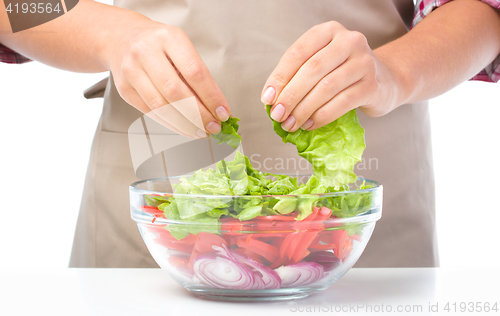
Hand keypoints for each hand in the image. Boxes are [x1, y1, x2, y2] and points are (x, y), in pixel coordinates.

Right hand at [105, 20, 229, 137]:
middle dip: (199, 115)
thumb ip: (197, 74)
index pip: (195, 72)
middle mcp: (146, 52)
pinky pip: (150, 112)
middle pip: (176, 92)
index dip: (211, 96)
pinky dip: (171, 124)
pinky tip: (184, 128)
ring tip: (201, 131)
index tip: (223, 112)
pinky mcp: (124, 88)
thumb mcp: (180, 47)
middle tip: (213, 127)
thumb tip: (216, 107)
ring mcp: (132, 70)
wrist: (120, 38)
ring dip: (185, 124)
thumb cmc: (158, 44)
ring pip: (161, 106)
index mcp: (168, 38)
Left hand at [261, 21, 404, 131]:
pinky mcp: (372, 85)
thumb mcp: (320, 65)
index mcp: (329, 31)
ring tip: (291, 123)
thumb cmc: (344, 73)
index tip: (267, 99)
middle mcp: (349, 41)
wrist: (385, 81)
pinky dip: (321, 116)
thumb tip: (271, 100)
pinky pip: (341, 103)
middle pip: (312, 70)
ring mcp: (364, 62)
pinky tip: (309, 124)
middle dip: (290, 96)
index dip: (279, 77)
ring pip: (326, 87)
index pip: (298, 53)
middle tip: (277, 115)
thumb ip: (297, 76)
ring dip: (304, 109)